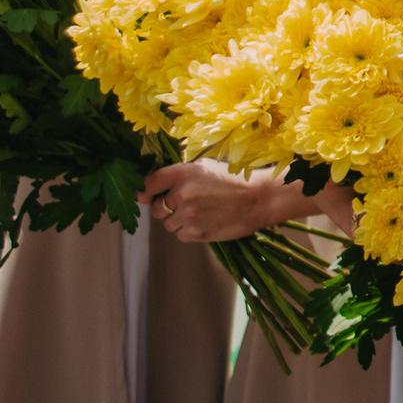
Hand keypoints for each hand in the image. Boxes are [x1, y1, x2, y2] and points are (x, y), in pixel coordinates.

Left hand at [139, 160, 303, 242]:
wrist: (258, 199)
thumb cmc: (232, 180)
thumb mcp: (204, 167)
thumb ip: (178, 175)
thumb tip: (152, 186)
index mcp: (183, 173)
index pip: (148, 184)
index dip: (143, 192)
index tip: (144, 196)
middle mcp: (182, 194)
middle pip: (157, 208)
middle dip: (166, 207)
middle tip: (184, 203)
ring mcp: (189, 215)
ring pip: (168, 224)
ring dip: (178, 220)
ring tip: (200, 212)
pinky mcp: (197, 233)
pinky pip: (180, 235)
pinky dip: (188, 231)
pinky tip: (205, 221)